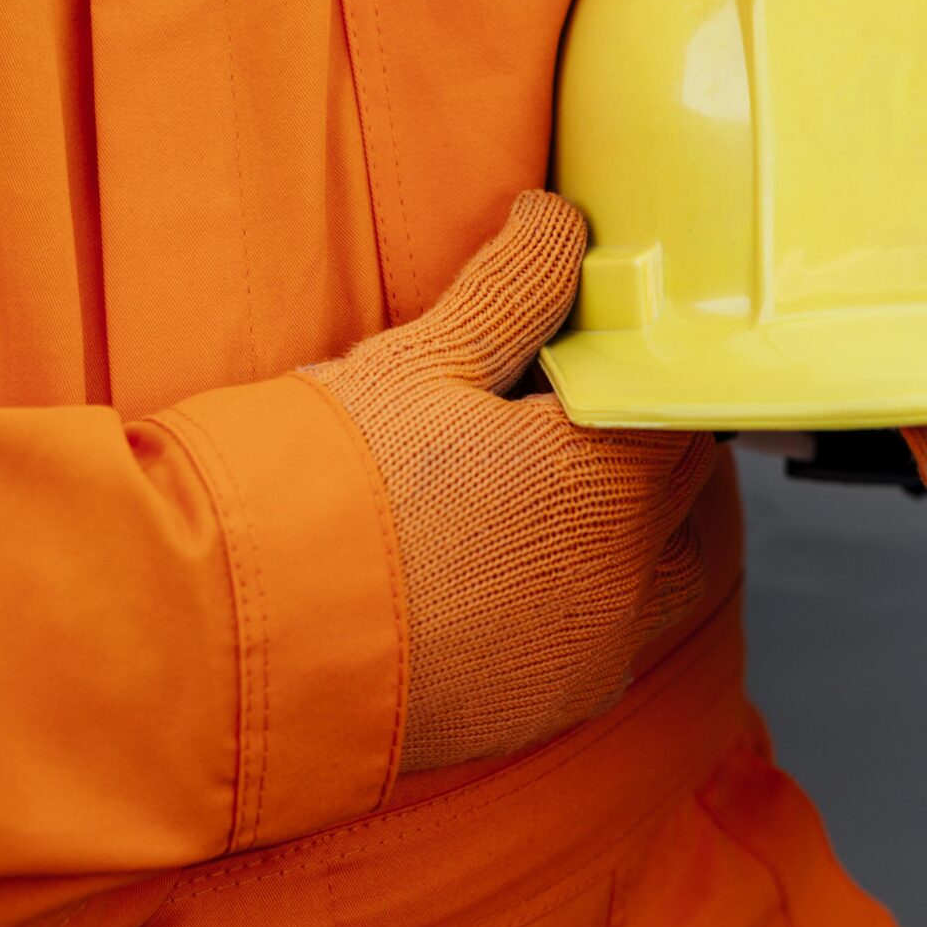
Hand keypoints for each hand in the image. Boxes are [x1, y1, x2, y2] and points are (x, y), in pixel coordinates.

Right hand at [304, 192, 716, 768]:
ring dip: (647, 529)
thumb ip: (514, 289)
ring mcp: (591, 650)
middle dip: (650, 441)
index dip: (643, 364)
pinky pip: (609, 641)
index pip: (679, 400)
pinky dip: (596, 600)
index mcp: (607, 476)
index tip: (605, 349)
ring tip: (577, 494)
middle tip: (590, 409)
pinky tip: (531, 571)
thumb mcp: (421, 363)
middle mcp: (625, 571)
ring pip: (668, 571)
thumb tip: (560, 219)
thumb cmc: (327, 490)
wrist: (241, 643)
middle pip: (684, 485)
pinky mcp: (548, 708)